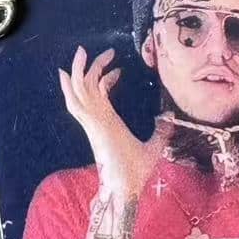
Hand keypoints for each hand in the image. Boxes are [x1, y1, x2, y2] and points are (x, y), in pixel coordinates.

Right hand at [58, 47, 153, 205]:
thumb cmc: (137, 173)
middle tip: (97, 51)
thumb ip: (161, 131)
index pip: (101, 96)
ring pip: (80, 90)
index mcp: (108, 123)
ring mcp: (93, 122)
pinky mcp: (93, 125)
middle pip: (86, 88)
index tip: (118, 70)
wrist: (127, 188)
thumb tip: (169, 117)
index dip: (106, 80)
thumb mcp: (154, 146)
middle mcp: (97, 120)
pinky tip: (69, 72)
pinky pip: (79, 101)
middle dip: (90, 67)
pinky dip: (72, 86)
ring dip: (80, 70)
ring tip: (83, 51)